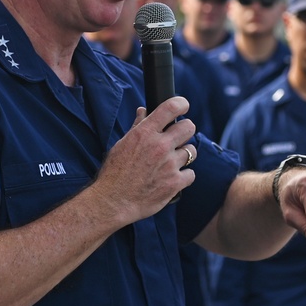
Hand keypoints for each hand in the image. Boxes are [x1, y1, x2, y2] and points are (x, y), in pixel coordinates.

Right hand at [91, 97, 196, 223]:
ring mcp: (169, 165)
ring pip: (192, 151)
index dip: (181, 104)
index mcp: (145, 133)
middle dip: (185, 131)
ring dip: (184, 155)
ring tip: (171, 162)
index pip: (171, 107)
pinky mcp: (175, 183)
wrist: (112, 201)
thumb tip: (144, 111)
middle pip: (189, 127)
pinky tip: (172, 178)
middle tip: (179, 138)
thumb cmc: (114, 172)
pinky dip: (184, 176)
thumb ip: (138, 127)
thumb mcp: (122, 144)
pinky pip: (191, 174)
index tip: (183, 106)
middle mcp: (160, 146)